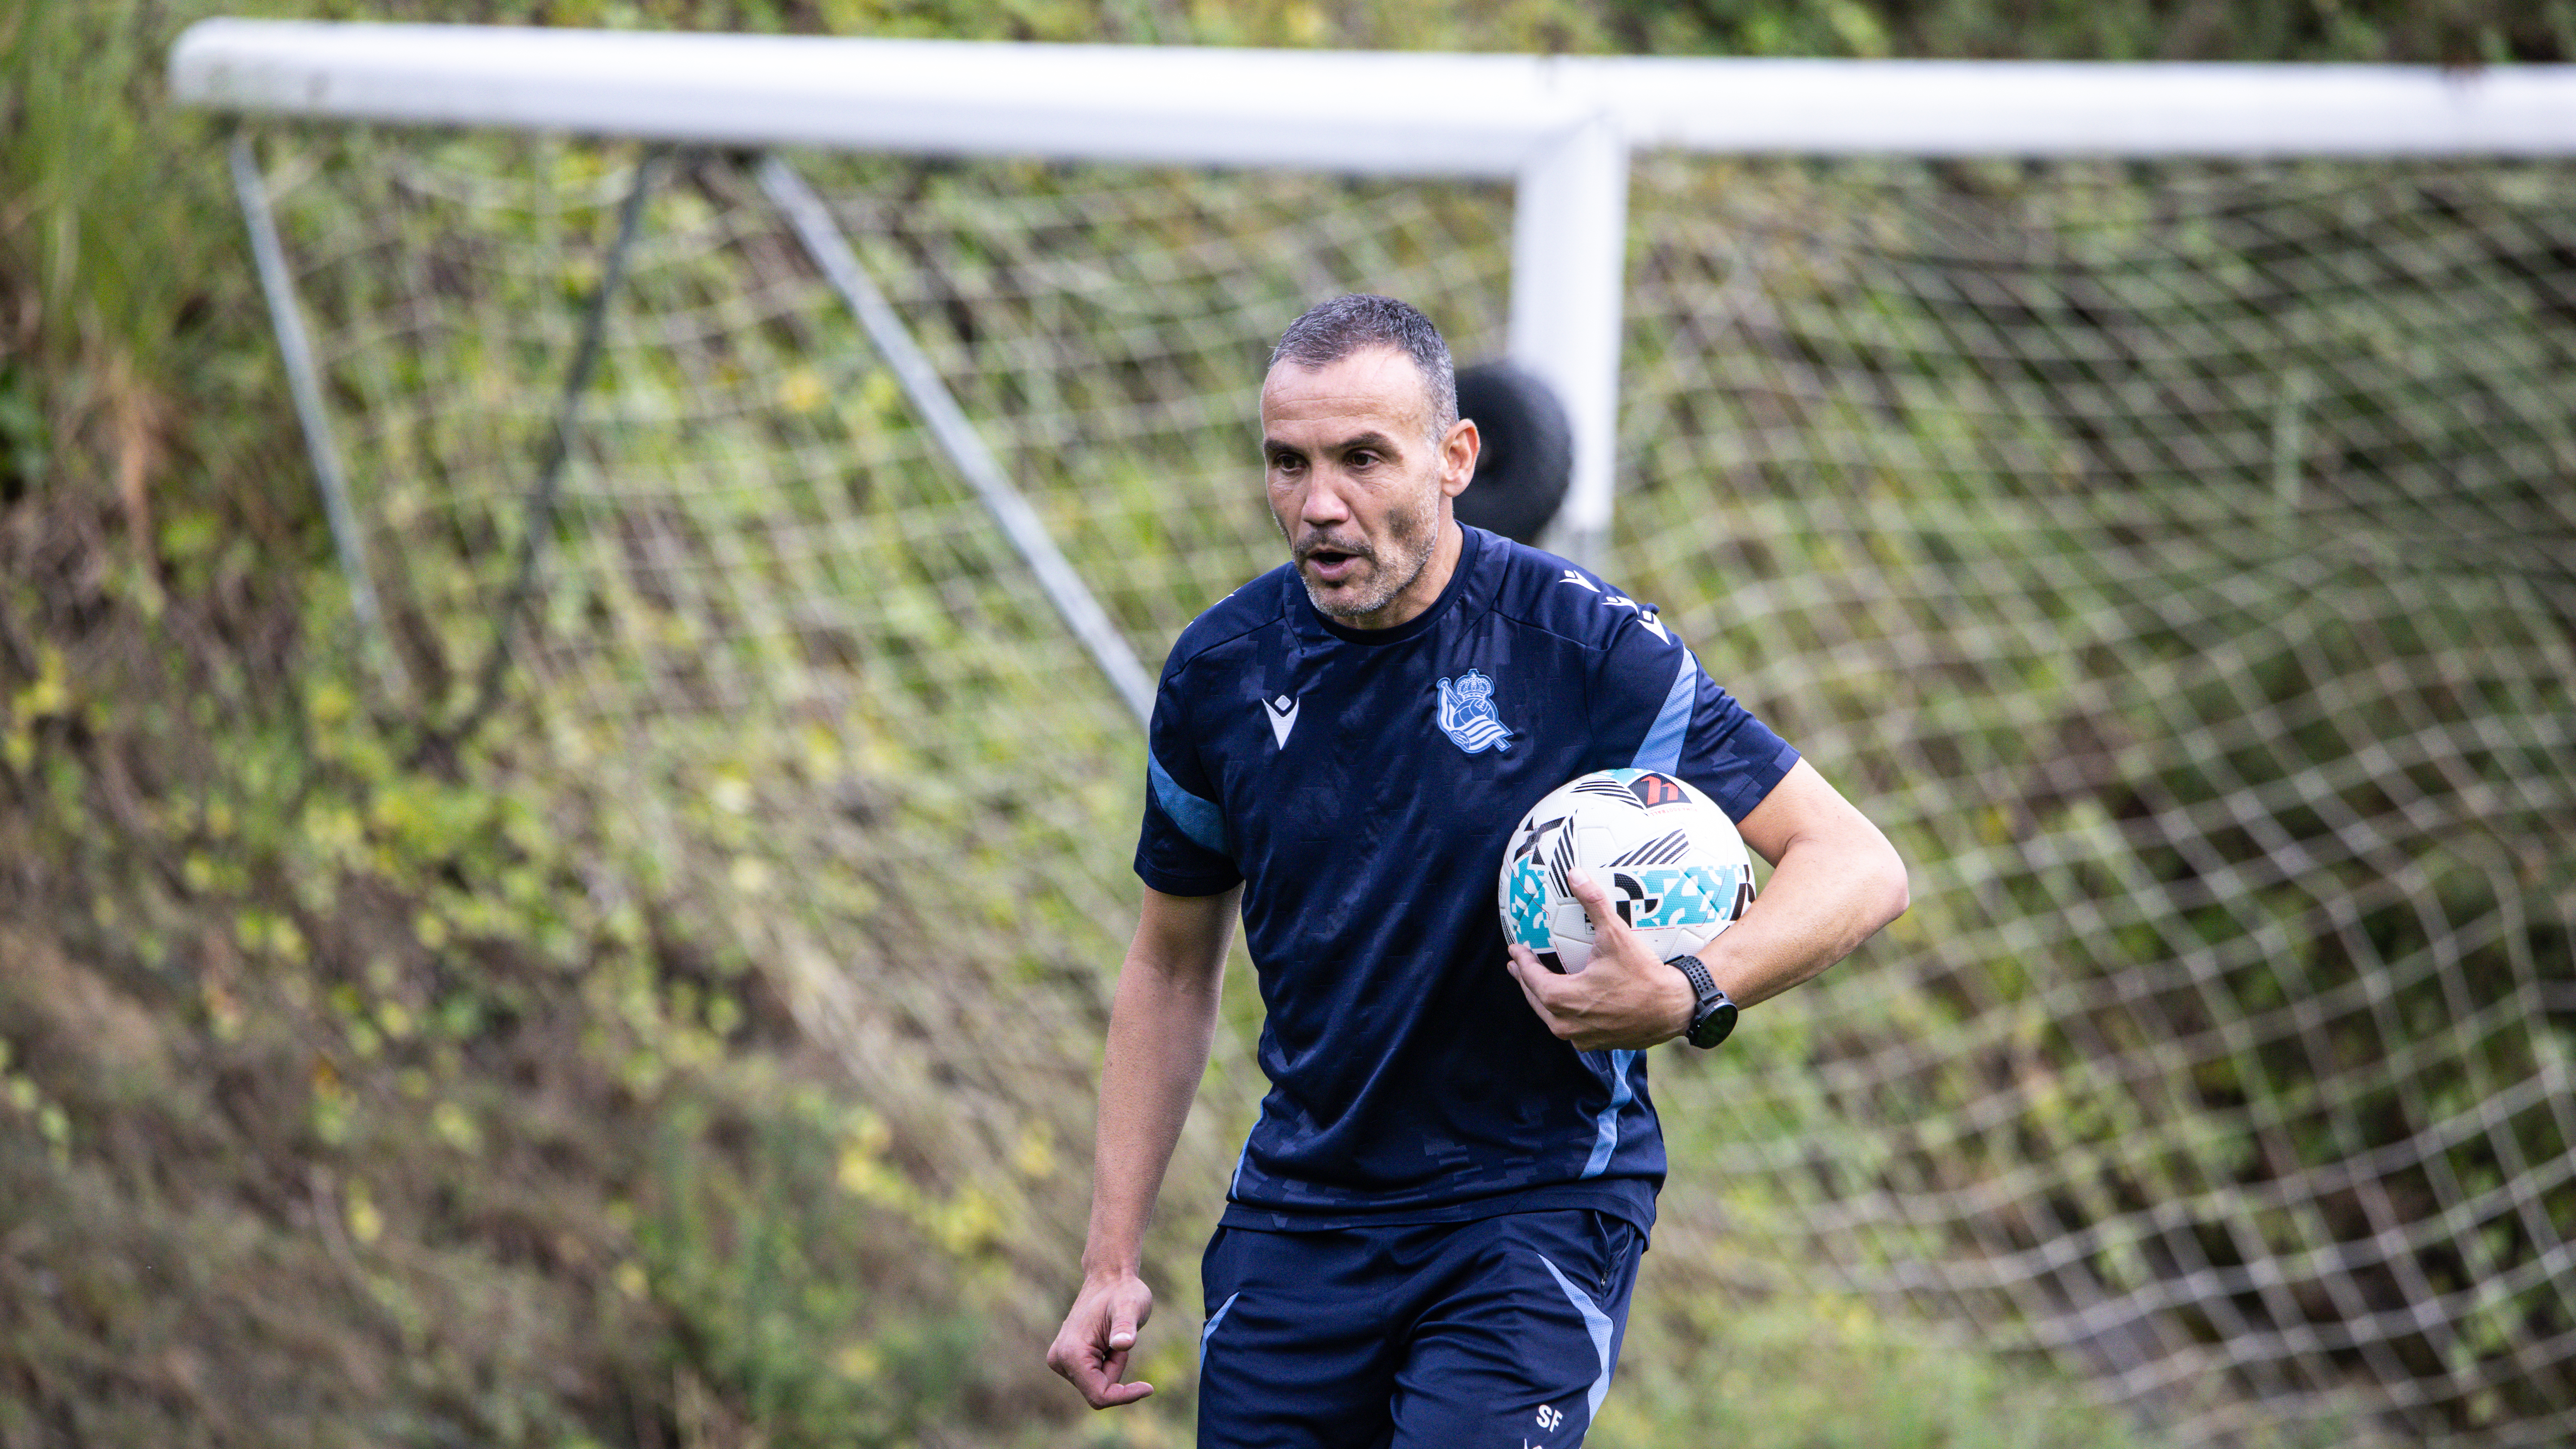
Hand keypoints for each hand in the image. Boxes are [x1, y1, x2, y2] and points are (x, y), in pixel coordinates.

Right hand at [1045, 1269, 1155, 1408]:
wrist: (1109, 1279)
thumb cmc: (1123, 1292)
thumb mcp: (1131, 1307)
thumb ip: (1125, 1326)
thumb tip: (1122, 1344)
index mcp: (1072, 1353)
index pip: (1099, 1396)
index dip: (1125, 1396)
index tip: (1149, 1388)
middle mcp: (1059, 1360)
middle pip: (1098, 1391)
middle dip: (1116, 1369)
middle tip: (1121, 1342)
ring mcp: (1060, 1360)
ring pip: (1096, 1385)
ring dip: (1111, 1366)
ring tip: (1111, 1338)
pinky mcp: (1066, 1359)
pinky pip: (1093, 1378)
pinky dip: (1106, 1364)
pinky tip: (1105, 1342)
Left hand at [1505, 868, 1696, 1050]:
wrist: (1673, 1008)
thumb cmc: (1643, 974)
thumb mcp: (1616, 935)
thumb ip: (1593, 903)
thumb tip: (1575, 874)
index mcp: (1562, 999)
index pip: (1531, 978)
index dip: (1522, 962)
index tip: (1515, 950)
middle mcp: (1566, 1024)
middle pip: (1536, 999)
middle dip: (1525, 981)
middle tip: (1518, 966)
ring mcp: (1581, 1037)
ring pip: (1551, 1016)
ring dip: (1542, 999)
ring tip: (1537, 984)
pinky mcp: (1597, 1043)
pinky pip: (1571, 1027)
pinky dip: (1564, 1013)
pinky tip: (1568, 1004)